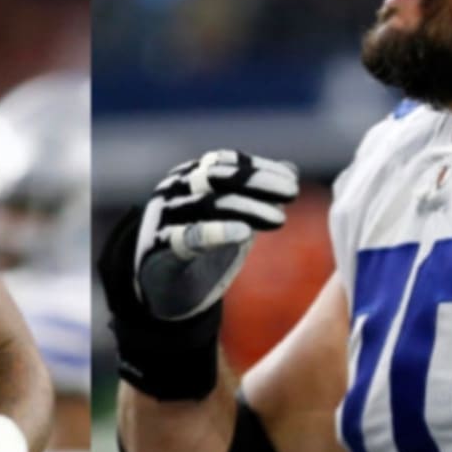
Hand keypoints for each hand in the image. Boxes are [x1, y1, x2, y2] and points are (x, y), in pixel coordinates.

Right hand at [134, 149, 297, 319]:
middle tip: (292, 192)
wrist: (165, 289)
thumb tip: (290, 169)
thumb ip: (257, 193)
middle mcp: (173, 189)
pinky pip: (186, 237)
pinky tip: (243, 233)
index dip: (262, 168)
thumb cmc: (202, 246)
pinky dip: (215, 232)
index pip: (227, 162)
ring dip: (247, 208)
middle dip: (257, 181)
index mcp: (189, 176)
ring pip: (206, 204)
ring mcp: (162, 217)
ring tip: (279, 219)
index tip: (293, 182)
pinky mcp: (158, 249)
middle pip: (217, 176)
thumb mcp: (233, 217)